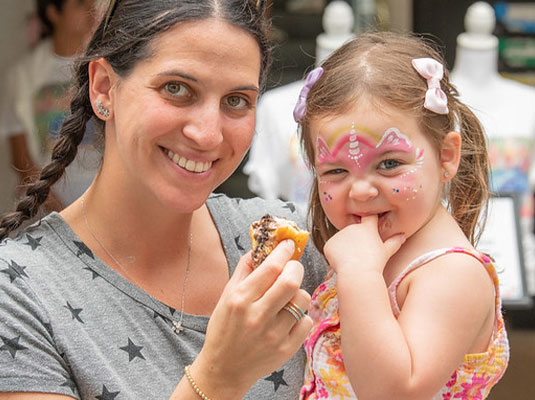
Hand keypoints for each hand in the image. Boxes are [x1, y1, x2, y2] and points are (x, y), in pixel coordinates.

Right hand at [191, 240, 311, 397]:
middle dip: (295, 268)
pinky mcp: (286, 350)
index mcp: (240, 299)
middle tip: (292, 268)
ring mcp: (273, 335)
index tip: (289, 244)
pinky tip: (288, 318)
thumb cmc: (224, 328)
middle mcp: (257, 316)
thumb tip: (260, 246)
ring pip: (302, 300)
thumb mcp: (226, 296)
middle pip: (291, 282)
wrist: (224, 368)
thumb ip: (244, 270)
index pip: (270, 267)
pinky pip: (306, 321)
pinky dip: (300, 316)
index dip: (284, 251)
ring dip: (298, 293)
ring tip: (287, 297)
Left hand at [324, 215, 404, 274]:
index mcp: (367, 228)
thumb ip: (394, 242)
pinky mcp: (329, 244)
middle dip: (355, 242)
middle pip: (352, 232)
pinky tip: (342, 263)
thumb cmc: (374, 264)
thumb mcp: (386, 252)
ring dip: (344, 249)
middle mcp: (352, 228)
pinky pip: (331, 249)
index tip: (369, 223)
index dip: (369, 220)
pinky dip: (334, 255)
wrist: (358, 274)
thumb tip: (403, 235)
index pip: (368, 217)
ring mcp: (339, 235)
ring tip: (352, 261)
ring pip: (341, 242)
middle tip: (360, 256)